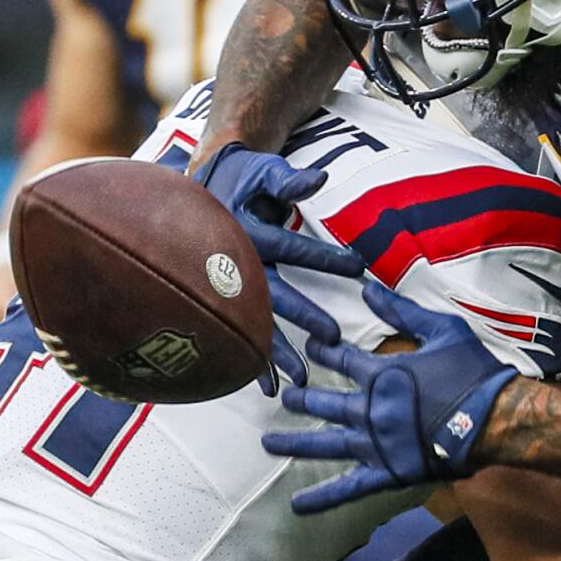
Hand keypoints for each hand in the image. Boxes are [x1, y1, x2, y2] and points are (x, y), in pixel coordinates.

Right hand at [197, 142, 366, 393]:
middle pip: (271, 293)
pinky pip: (237, 332)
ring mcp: (225, 286)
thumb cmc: (241, 179)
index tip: (358, 266)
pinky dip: (251, 360)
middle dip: (302, 315)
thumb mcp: (264, 173)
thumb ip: (289, 182)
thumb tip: (319, 178)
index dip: (323, 257)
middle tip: (333, 337)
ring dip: (277, 352)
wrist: (202, 189)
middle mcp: (232, 263)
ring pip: (253, 322)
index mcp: (244, 231)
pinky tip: (268, 387)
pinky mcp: (224, 299)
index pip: (290, 246)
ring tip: (303, 378)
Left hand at [264, 279, 517, 513]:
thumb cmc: (475, 371)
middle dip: (303, 399)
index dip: (323, 353)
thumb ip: (401, 311)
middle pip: (326, 404)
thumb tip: (366, 288)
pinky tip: (296, 506)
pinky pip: (351, 487)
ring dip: (296, 443)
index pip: (341, 361)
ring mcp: (377, 444)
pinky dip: (323, 498)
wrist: (499, 418)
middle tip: (284, 397)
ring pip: (327, 444)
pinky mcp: (390, 472)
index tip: (311, 349)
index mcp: (383, 374)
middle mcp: (372, 410)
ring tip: (268, 443)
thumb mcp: (443, 330)